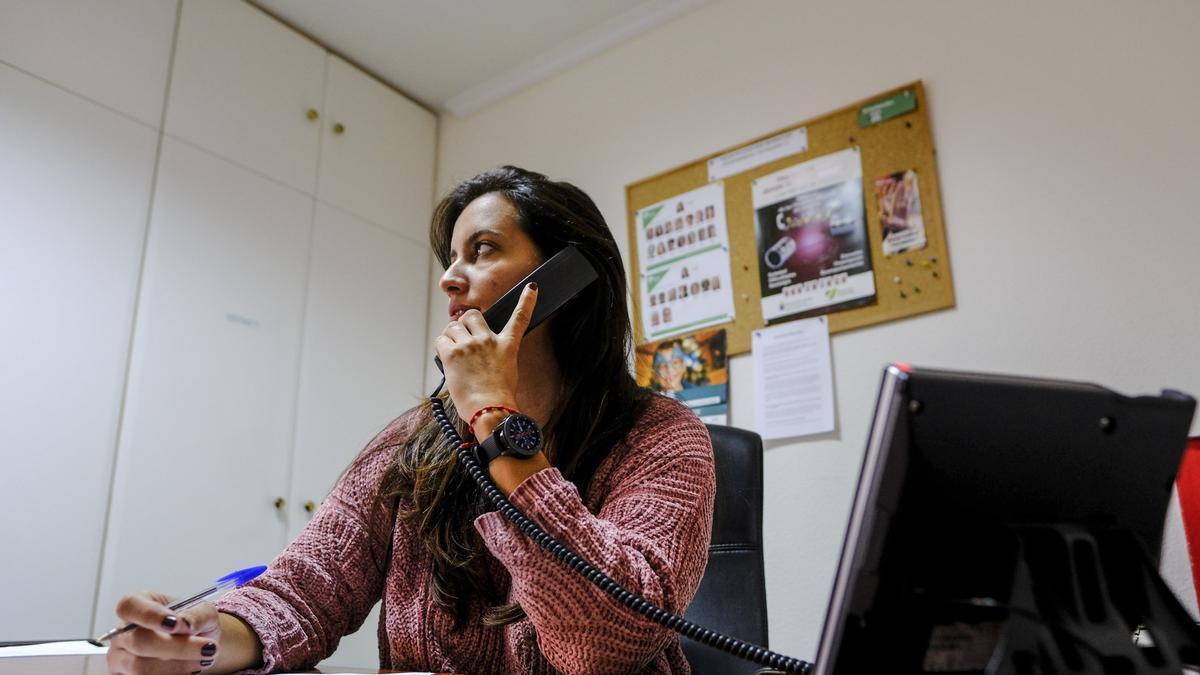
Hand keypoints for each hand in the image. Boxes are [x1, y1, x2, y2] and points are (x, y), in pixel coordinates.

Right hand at [106, 591, 220, 673]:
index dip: (150, 616)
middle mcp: (123, 632)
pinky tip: (190, 670)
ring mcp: (120, 658)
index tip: (176, 624)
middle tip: (208, 648)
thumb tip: (185, 623)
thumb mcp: (203, 610)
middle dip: (177, 647)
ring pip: (141, 668)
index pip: (130, 606)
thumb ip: (196, 614)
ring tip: (204, 660)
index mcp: (137, 605)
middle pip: (139, 642)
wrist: (198, 645)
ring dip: (178, 667)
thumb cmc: (193, 622)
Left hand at [435, 283, 537, 426]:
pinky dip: (441, 348)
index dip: (526, 301)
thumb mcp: (506, 372)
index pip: (520, 318)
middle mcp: (489, 341)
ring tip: (454, 354)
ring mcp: (471, 346)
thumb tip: (477, 356)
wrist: (490, 410)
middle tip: (463, 339)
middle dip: (464, 324)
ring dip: (451, 337)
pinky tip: (447, 360)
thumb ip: (494, 356)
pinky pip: (441, 340)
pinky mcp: (454, 354)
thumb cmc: (498, 399)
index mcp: (507, 346)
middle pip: (471, 316)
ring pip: (453, 326)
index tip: (531, 287)